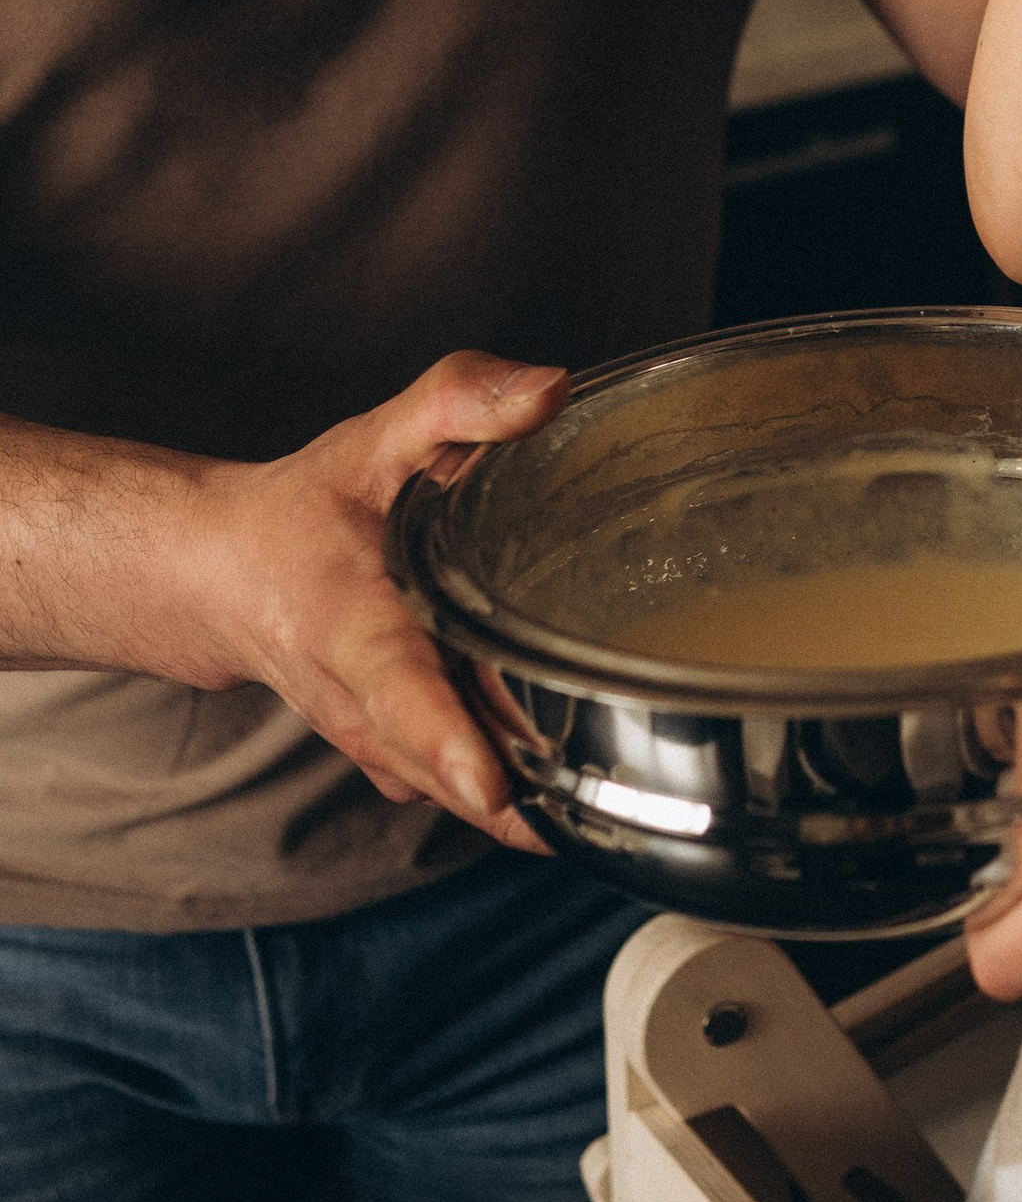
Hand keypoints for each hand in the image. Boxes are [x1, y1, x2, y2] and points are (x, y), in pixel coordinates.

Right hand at [174, 354, 567, 843]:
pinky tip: (584, 794)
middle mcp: (359, 701)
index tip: (489, 784)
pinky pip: (460, 795)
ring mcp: (377, 743)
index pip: (396, 686)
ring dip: (524, 810)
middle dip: (512, 794)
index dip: (443, 738)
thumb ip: (460, 404)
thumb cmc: (311, 507)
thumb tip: (551, 390)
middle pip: (441, 764)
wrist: (226, 575)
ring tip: (613, 811)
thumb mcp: (377, 438)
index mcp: (350, 622)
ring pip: (455, 794)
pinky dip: (516, 804)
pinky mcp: (399, 761)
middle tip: (601, 811)